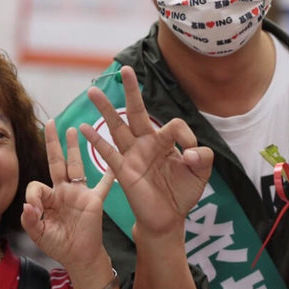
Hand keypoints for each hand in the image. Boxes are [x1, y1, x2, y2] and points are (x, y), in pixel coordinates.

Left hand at [21, 121, 114, 271]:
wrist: (80, 257)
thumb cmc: (59, 245)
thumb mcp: (39, 234)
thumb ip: (30, 220)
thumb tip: (28, 206)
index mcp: (48, 198)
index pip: (37, 185)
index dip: (33, 196)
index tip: (35, 210)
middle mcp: (64, 190)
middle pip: (57, 162)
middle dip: (53, 143)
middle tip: (51, 123)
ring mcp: (80, 192)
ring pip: (77, 165)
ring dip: (75, 147)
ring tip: (73, 129)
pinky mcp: (94, 199)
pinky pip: (104, 184)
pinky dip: (110, 173)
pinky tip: (115, 161)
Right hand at [79, 65, 213, 240]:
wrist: (169, 219)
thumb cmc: (182, 193)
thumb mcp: (201, 173)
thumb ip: (204, 157)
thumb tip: (190, 152)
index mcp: (165, 141)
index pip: (173, 125)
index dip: (185, 134)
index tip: (191, 151)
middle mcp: (146, 144)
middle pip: (137, 112)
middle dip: (131, 90)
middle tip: (125, 69)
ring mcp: (133, 156)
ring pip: (117, 127)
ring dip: (105, 109)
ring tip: (92, 91)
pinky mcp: (125, 172)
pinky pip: (108, 154)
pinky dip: (96, 141)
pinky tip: (84, 128)